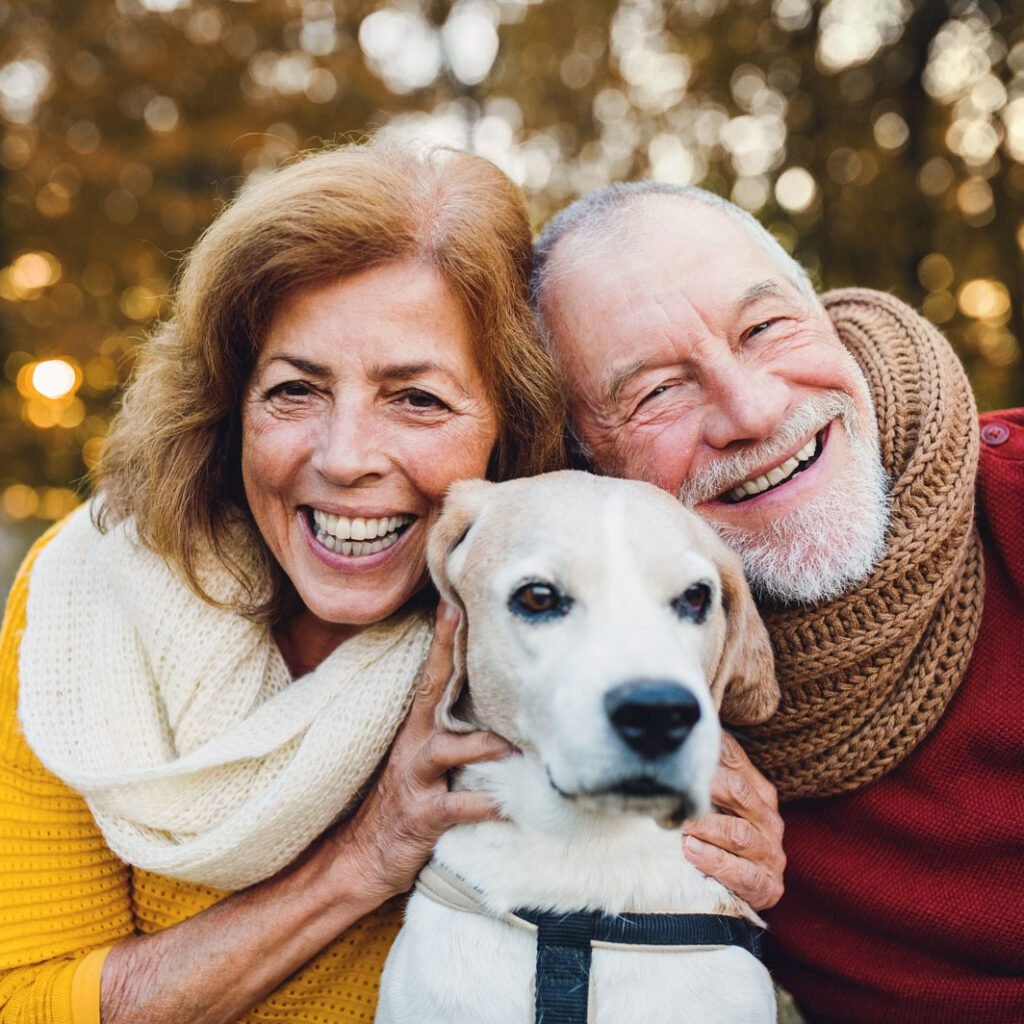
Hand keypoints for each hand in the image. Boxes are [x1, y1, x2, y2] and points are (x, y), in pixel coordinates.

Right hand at [329, 601, 512, 904]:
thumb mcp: (423, 758)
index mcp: (416, 728)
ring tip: (514, 744)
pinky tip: (512, 804)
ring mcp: (417, 778)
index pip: (431, 675)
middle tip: (480, 635)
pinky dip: (488, 805)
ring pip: (450, 750)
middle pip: (433, 694)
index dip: (442, 640)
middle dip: (452, 661)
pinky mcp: (424, 815)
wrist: (362, 855)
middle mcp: (415, 745)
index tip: (454, 605)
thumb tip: (495, 703)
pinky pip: (459, 807)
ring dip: (483, 746)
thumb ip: (452, 731)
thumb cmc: (405, 800)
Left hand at [682, 732, 784, 910]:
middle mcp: (770, 820)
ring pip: (739, 833)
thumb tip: (679, 735)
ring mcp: (771, 854)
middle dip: (702, 789)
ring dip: (705, 827)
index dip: (707, 751)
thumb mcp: (714, 804)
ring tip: (678, 826)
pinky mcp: (767, 886)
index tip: (677, 747)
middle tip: (671, 790)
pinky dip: (714, 861)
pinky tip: (691, 851)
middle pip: (737, 791)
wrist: (739, 894)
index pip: (734, 759)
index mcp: (759, 792)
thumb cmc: (719, 841)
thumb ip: (703, 774)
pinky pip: (742, 872)